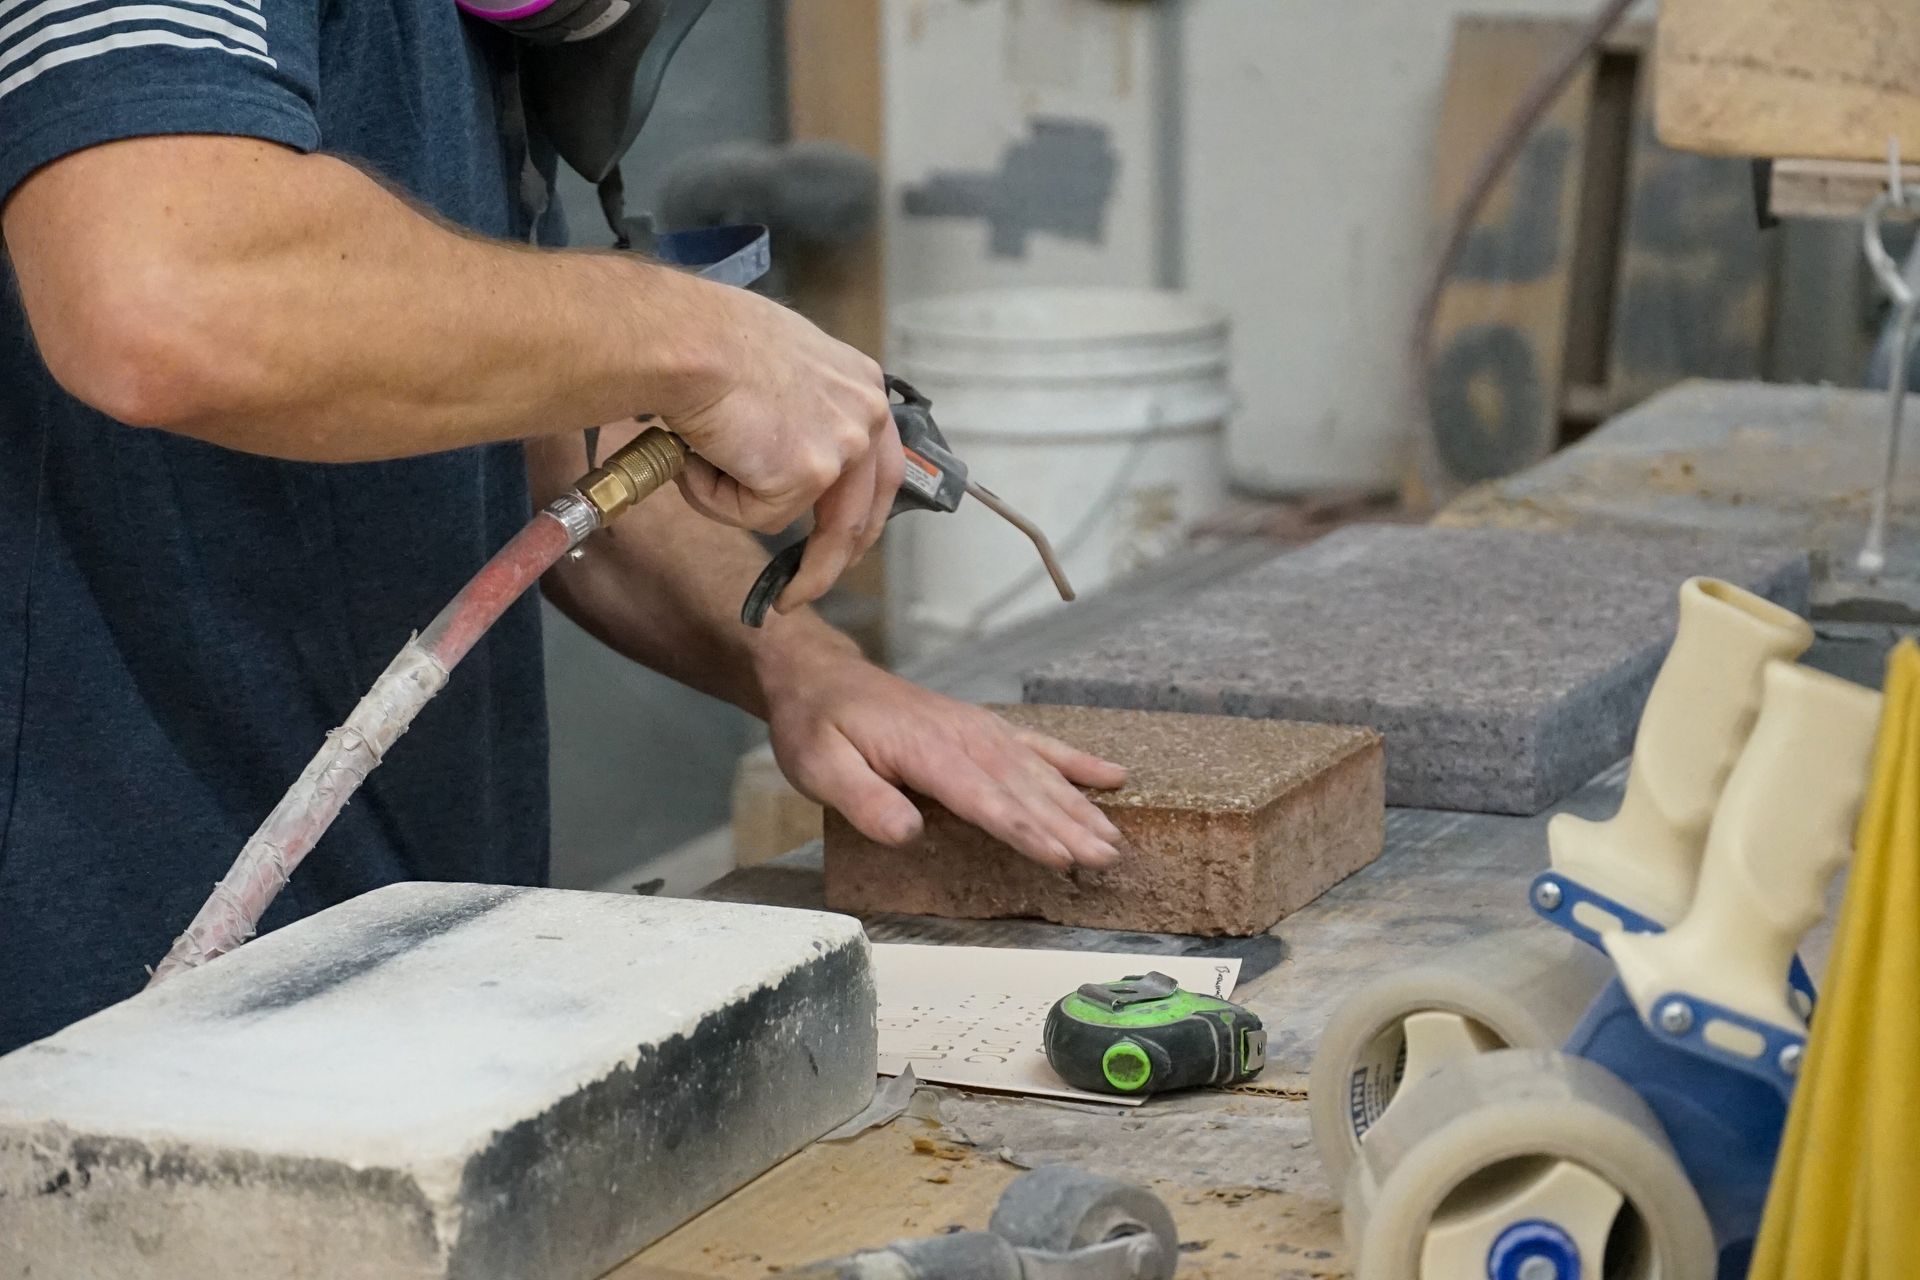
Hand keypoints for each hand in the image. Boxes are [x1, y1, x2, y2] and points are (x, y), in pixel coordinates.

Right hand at [658, 277, 901, 613]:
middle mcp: (866, 412)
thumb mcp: (772, 366)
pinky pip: (757, 516)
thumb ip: (792, 408)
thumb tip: (766, 447)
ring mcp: (842, 446)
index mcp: (861, 383)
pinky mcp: (808, 474)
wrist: (685, 339)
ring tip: (775, 589)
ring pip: (823, 529)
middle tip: (814, 586)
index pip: (879, 459)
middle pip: (869, 504)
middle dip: (843, 557)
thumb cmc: (706, 337)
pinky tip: (698, 459)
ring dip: (800, 568)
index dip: (862, 505)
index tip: (847, 536)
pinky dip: (718, 499)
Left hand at [761, 636, 1129, 870]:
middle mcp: (962, 736)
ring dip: (1080, 806)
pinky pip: (1039, 745)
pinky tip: (1113, 778)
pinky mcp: (982, 728)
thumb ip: (864, 801)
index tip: (1061, 856)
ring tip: (1114, 840)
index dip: (1025, 830)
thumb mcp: (819, 766)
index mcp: (925, 750)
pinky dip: (1076, 763)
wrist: (821, 678)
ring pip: (1039, 772)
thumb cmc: (818, 726)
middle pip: (1024, 789)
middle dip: (1069, 825)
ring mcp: (978, 729)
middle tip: (1106, 858)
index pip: (984, 798)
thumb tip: (908, 834)